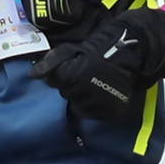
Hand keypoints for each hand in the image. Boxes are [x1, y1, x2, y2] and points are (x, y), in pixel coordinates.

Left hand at [30, 8, 164, 117]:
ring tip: (94, 83)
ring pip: (81, 107)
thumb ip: (52, 61)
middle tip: (85, 73)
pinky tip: (101, 93)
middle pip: (68, 95)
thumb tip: (34, 74)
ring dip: (84, 96)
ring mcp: (99, 104)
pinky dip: (97, 106)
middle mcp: (85, 93)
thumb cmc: (97, 49)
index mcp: (72, 76)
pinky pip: (96, 114)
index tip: (74, 66)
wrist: (131, 50)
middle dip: (73, 85)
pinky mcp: (112, 111)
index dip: (63, 74)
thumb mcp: (71, 50)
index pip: (56, 83)